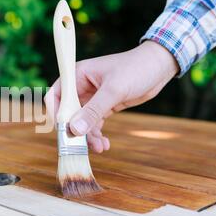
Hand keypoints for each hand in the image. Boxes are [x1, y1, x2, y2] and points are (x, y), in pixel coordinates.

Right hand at [44, 41, 178, 152]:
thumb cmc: (136, 68)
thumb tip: (74, 130)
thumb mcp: (114, 90)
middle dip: (74, 131)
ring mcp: (92, 98)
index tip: (63, 131)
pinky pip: (94, 124)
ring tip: (99, 148)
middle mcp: (80, 87)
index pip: (55, 96)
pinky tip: (104, 144)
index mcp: (77, 76)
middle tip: (81, 147)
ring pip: (81, 122)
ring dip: (88, 137)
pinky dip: (97, 135)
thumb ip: (93, 110)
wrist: (159, 67)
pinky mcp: (103, 107)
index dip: (56, 114)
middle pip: (67, 113)